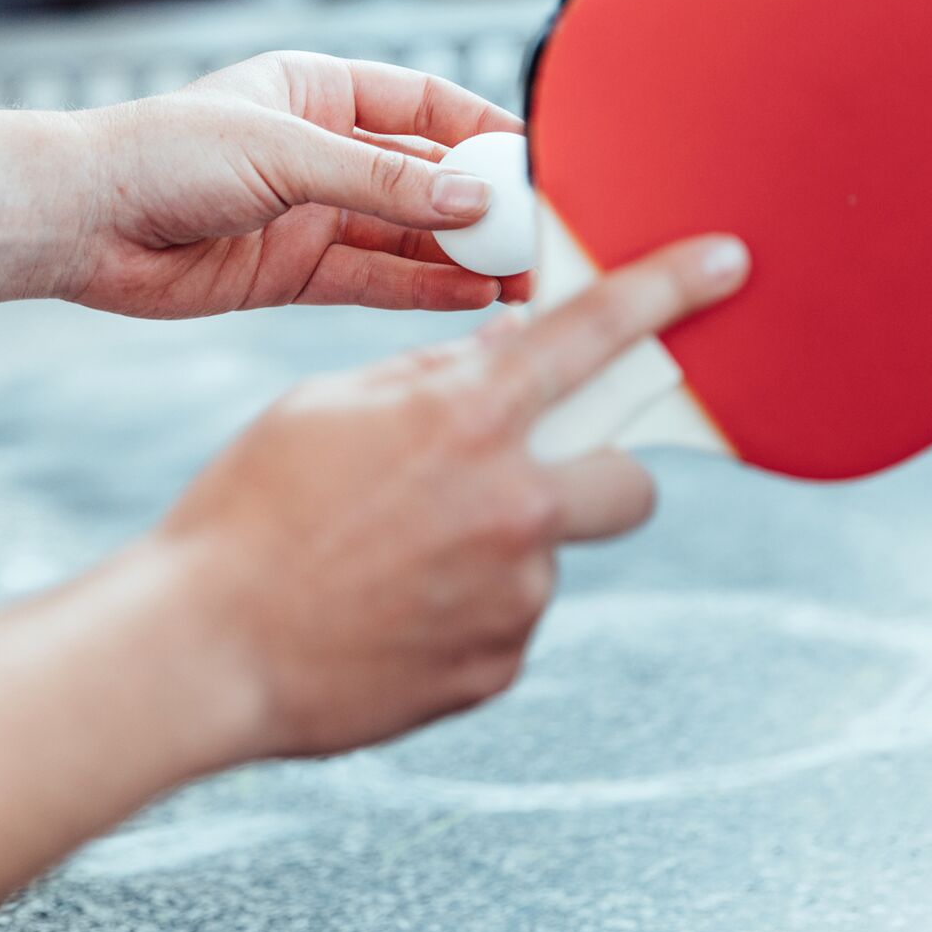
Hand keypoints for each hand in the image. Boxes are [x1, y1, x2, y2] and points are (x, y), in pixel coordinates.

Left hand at [56, 51, 534, 318]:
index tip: (543, 164)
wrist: (77, 220)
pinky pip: (372, 280)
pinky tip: (474, 300)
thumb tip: (475, 201)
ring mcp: (307, 215)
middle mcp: (320, 151)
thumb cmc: (162, 155)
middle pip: (425, 179)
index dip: (485, 133)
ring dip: (465, 257)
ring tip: (527, 279)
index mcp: (318, 90)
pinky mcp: (289, 272)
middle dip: (486, 209)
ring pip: (406, 237)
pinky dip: (422, 291)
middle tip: (547, 239)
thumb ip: (380, 181)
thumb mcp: (281, 152)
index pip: (426, 105)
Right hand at [151, 234, 749, 760]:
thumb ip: (428, 378)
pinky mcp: (498, 668)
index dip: (669, 288)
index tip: (727, 264)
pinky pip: (505, 624)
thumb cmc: (246, 512)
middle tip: (512, 483)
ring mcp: (514, 597)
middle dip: (591, 477)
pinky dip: (460, 615)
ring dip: (492, 553)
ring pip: (543, 557)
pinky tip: (382, 613)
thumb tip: (501, 352)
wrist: (204, 650)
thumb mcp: (323, 408)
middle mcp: (514, 506)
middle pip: (627, 483)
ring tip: (385, 565)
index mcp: (466, 419)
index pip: (593, 332)